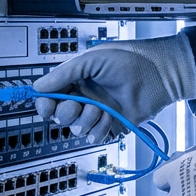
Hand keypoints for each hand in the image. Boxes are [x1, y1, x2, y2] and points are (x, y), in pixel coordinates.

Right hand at [33, 33, 195, 142]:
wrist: (157, 75)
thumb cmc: (128, 60)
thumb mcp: (91, 60)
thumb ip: (64, 74)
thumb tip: (38, 86)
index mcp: (76, 80)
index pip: (50, 96)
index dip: (44, 103)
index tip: (45, 105)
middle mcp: (84, 97)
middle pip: (59, 115)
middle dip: (66, 112)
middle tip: (79, 103)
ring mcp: (97, 113)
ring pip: (76, 128)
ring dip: (86, 120)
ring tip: (100, 108)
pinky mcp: (110, 126)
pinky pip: (94, 136)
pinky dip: (100, 129)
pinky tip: (109, 117)